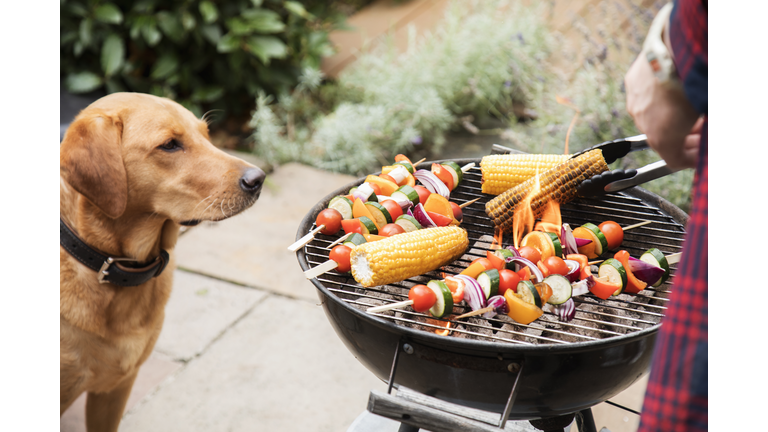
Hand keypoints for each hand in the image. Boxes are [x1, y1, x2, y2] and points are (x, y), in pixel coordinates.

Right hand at [624, 54, 699, 169]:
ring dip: (668, 118)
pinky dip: (657, 98)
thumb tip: (705, 139)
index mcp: (661, 137)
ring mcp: (634, 102)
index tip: (700, 154)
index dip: (690, 159)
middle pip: (661, 139)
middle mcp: (642, 123)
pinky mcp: (632, 82)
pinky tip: (672, 89)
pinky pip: (643, 96)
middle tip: (700, 133)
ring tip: (688, 110)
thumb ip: (702, 132)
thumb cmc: (693, 84)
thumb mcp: (704, 113)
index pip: (674, 160)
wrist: (676, 51)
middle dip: (682, 139)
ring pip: (651, 117)